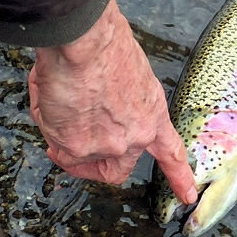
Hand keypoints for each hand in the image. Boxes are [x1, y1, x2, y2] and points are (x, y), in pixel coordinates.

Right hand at [28, 0, 196, 203]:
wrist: (88, 40)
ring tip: (59, 100)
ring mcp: (110, 145)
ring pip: (79, 157)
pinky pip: (57, 146)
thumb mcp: (129, 75)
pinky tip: (51, 100)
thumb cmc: (105, 45)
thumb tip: (93, 111)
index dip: (179, 177)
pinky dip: (48, 123)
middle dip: (92, 168)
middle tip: (74, 153)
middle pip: (117, 170)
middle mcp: (136, 136)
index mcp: (153, 113)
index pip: (171, 152)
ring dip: (64, 134)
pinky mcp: (80, 148)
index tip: (188, 196)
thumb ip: (118, 102)